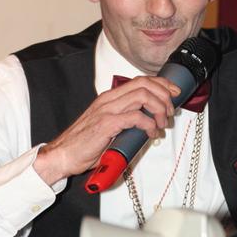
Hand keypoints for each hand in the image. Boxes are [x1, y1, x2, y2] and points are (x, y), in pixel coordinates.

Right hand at [33, 76, 179, 185]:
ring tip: (161, 123)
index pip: (140, 81)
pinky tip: (150, 133)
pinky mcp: (106, 124)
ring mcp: (107, 110)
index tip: (174, 93)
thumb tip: (148, 122)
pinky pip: (135, 117)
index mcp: (110, 97)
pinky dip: (149, 124)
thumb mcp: (108, 126)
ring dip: (158, 108)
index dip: (161, 84)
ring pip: (142, 96)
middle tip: (170, 111)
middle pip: (144, 84)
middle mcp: (109, 99)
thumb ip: (126, 120)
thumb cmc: (83, 144)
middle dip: (164, 95)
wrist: (62, 155)